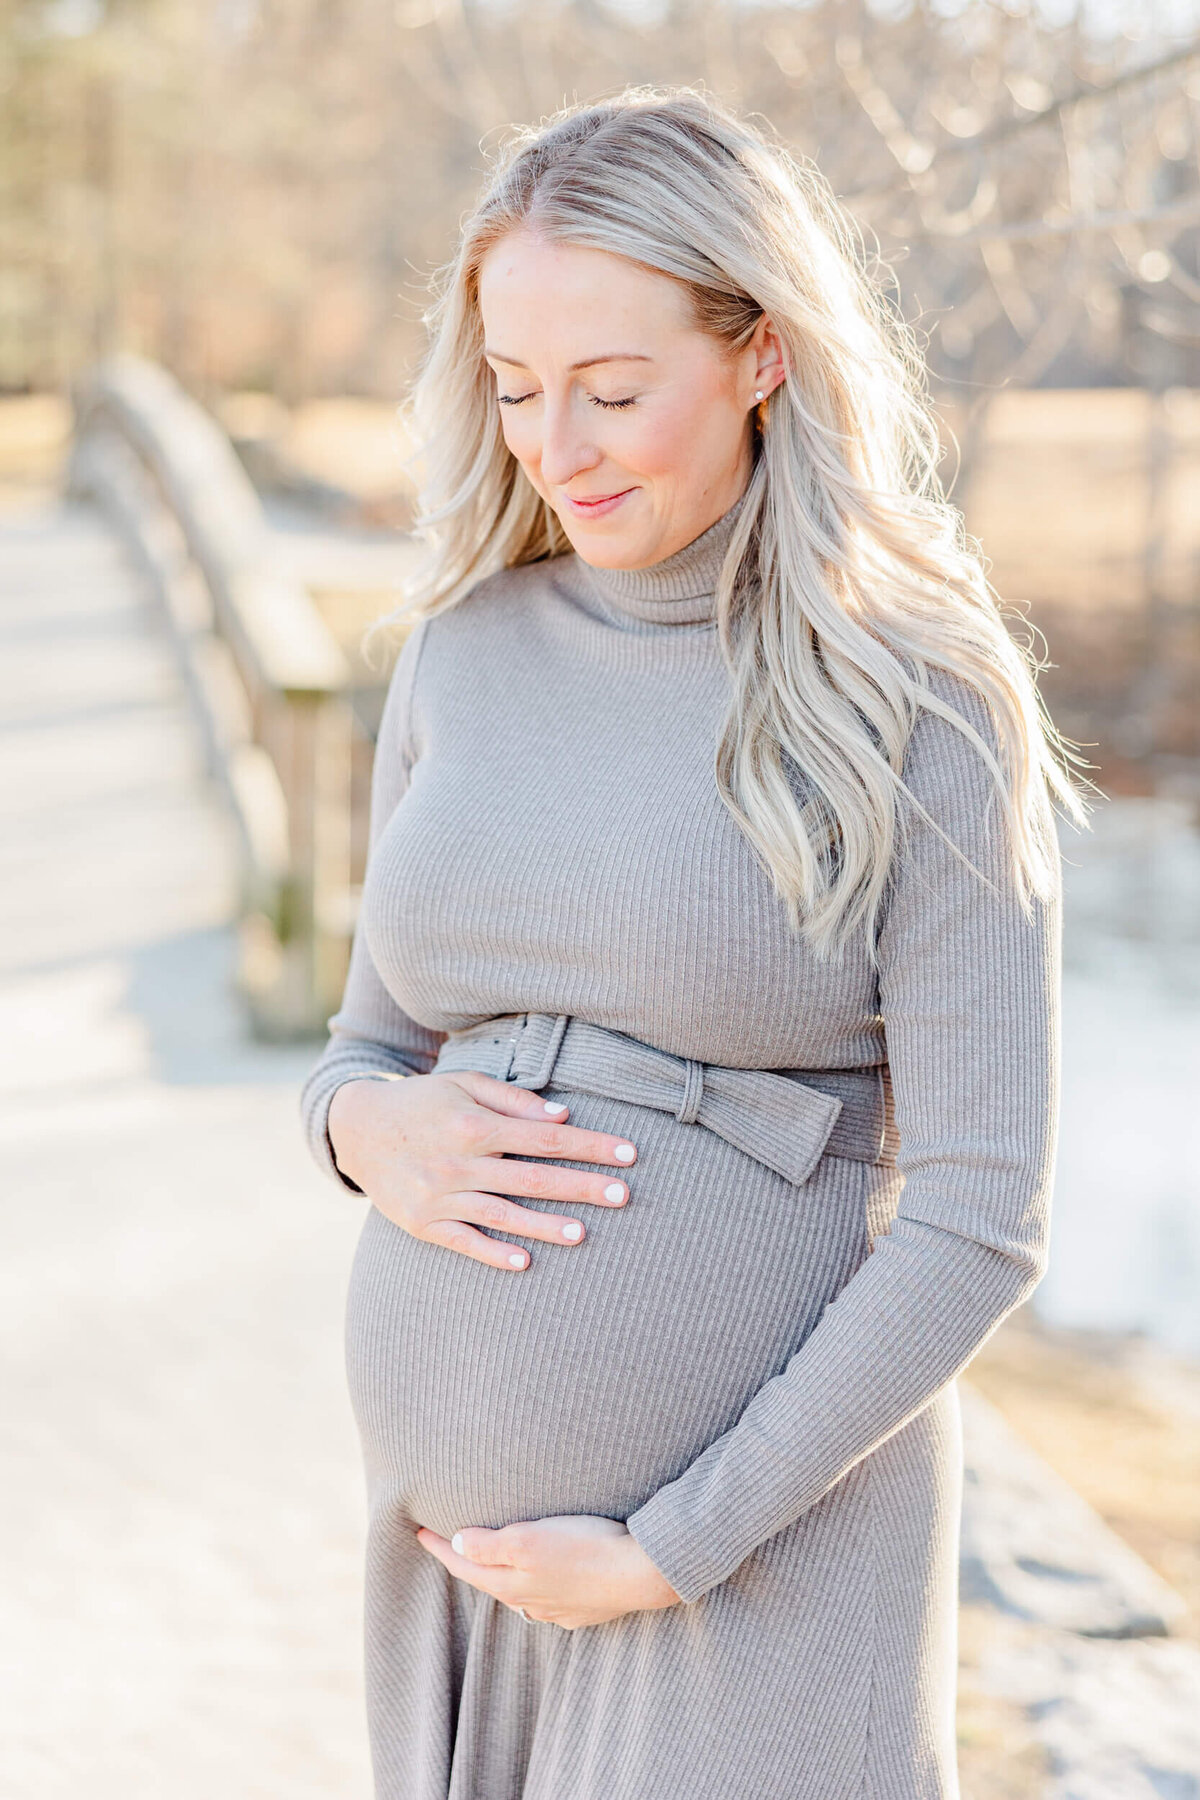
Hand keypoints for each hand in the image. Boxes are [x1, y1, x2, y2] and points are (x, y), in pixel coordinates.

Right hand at [326, 1069, 637, 1271]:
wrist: (356, 1129)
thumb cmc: (422, 1102)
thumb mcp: (463, 1084)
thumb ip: (512, 1099)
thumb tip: (562, 1115)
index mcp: (474, 1124)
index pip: (546, 1137)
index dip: (590, 1145)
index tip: (629, 1154)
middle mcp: (459, 1161)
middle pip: (533, 1177)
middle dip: (582, 1186)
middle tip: (625, 1195)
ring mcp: (440, 1195)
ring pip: (502, 1214)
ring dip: (544, 1225)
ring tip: (583, 1234)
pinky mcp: (422, 1223)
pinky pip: (463, 1242)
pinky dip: (493, 1253)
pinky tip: (524, 1263)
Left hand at [416, 1514, 681, 1628]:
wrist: (639, 1573)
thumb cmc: (583, 1549)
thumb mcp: (528, 1539)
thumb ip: (489, 1545)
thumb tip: (457, 1544)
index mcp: (511, 1584)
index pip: (464, 1566)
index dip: (439, 1548)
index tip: (418, 1531)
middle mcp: (530, 1602)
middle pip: (489, 1581)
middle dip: (468, 1562)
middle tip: (450, 1542)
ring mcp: (557, 1609)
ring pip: (518, 1591)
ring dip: (502, 1573)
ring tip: (495, 1555)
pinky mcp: (583, 1607)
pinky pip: (548, 1596)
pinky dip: (535, 1582)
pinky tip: (543, 1574)